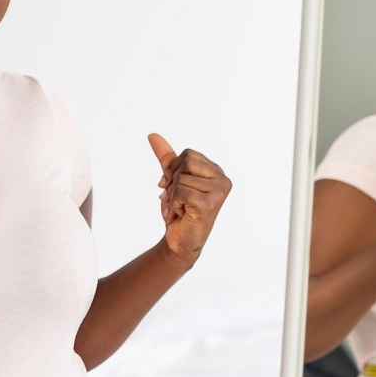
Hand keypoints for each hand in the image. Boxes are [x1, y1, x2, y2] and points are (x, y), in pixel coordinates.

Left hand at [150, 133, 231, 265]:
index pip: (187, 154)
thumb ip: (167, 159)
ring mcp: (218, 192)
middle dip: (172, 181)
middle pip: (185, 162)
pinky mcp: (210, 204)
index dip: (173, 170)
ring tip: (181, 209)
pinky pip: (180, 192)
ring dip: (172, 196)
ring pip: (180, 178)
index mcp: (217, 171)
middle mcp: (223, 179)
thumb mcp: (172, 181)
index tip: (175, 188)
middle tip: (177, 200)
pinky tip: (181, 214)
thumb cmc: (180, 211)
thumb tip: (153, 135)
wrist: (179, 242)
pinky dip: (173, 204)